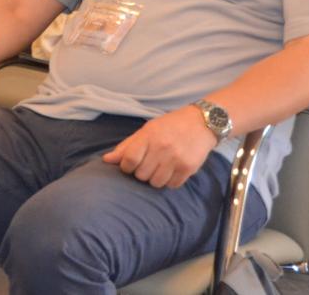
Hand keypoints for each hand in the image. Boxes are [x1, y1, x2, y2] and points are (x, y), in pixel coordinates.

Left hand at [101, 105, 218, 188]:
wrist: (201, 123)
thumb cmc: (170, 126)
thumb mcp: (147, 130)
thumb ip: (127, 146)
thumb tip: (106, 160)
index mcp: (149, 136)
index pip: (129, 159)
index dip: (126, 166)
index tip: (129, 165)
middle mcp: (162, 148)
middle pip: (141, 175)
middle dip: (141, 172)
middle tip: (147, 164)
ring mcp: (176, 159)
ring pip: (156, 183)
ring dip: (154, 179)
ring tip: (159, 167)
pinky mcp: (189, 168)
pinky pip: (172, 185)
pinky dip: (169, 181)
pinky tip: (171, 170)